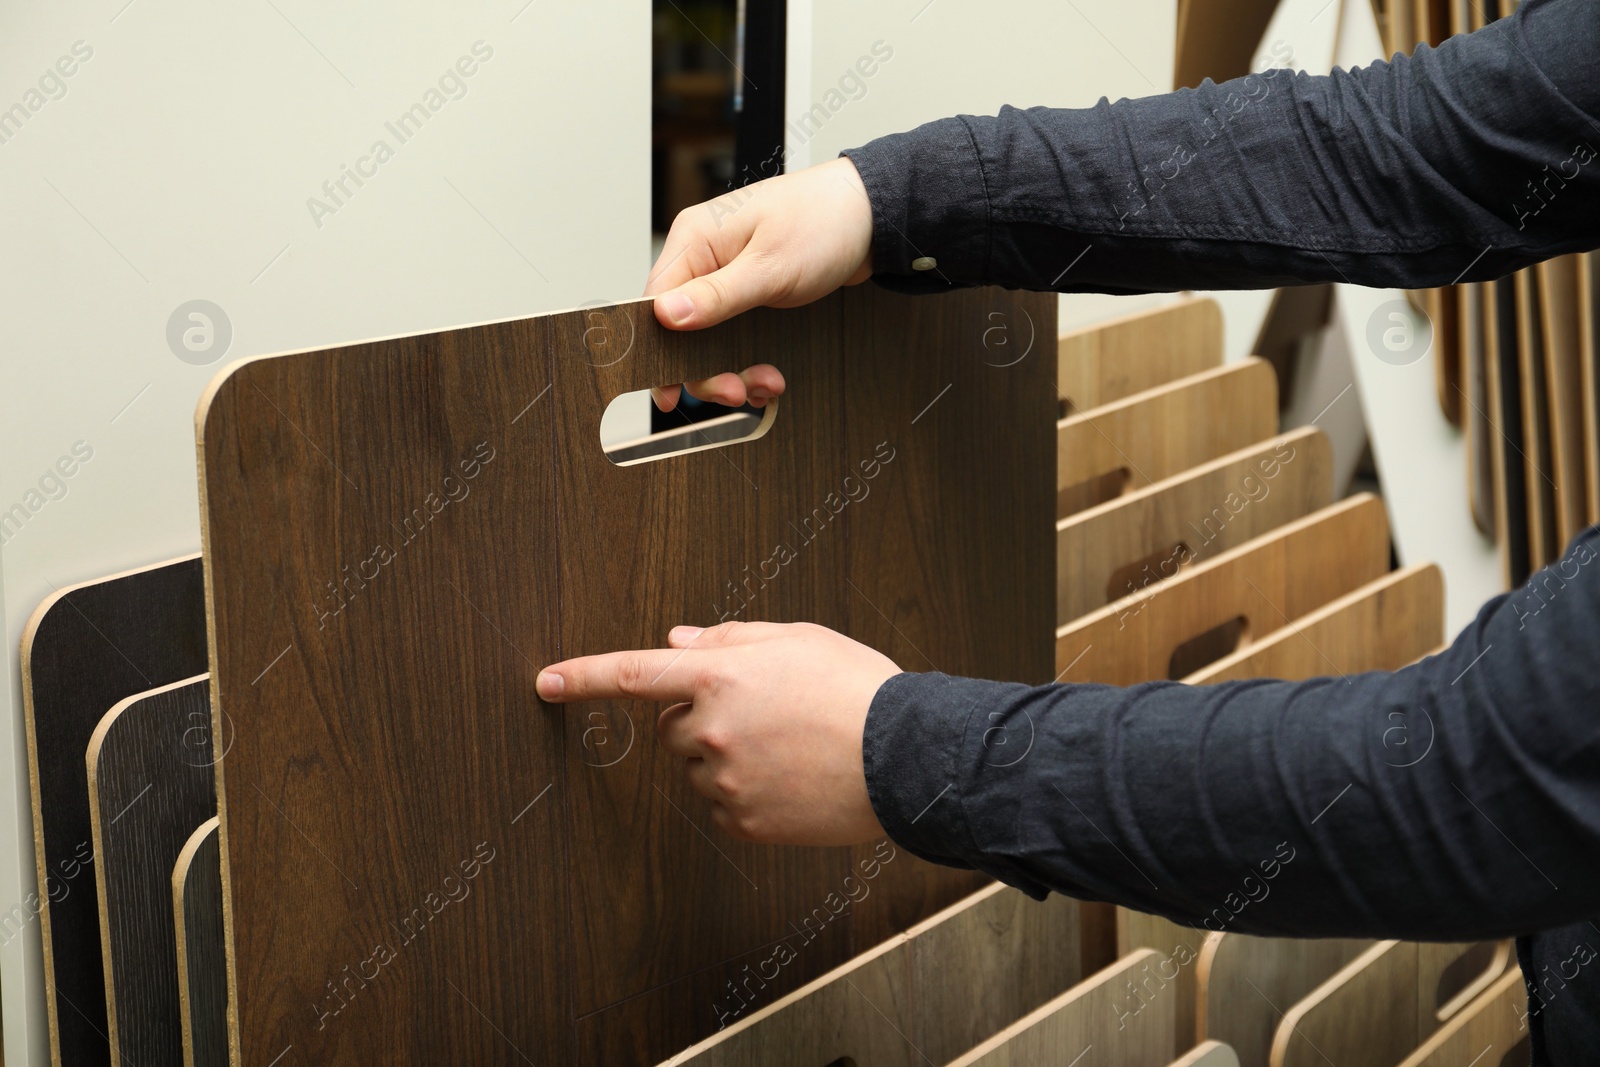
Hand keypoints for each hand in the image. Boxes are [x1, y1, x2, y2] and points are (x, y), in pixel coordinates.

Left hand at [536, 621, 897, 845]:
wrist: (906, 758)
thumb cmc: (857, 689)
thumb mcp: (796, 639)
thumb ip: (726, 638)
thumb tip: (676, 643)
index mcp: (719, 675)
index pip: (631, 673)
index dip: (582, 676)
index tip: (545, 682)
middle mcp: (710, 730)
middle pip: (670, 728)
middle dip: (700, 718)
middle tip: (762, 714)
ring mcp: (723, 781)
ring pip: (696, 768)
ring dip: (724, 756)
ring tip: (788, 747)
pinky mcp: (742, 823)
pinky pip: (721, 806)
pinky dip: (744, 794)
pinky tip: (790, 780)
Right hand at [645, 156, 875, 410]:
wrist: (872, 217)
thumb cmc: (824, 223)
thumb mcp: (770, 266)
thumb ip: (717, 295)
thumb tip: (666, 314)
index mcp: (695, 238)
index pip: (654, 302)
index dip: (658, 349)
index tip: (668, 389)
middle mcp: (704, 257)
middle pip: (679, 330)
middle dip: (704, 369)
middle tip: (734, 391)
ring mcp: (725, 276)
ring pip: (706, 340)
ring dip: (731, 371)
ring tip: (762, 384)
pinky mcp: (747, 292)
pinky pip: (732, 337)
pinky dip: (748, 362)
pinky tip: (769, 374)